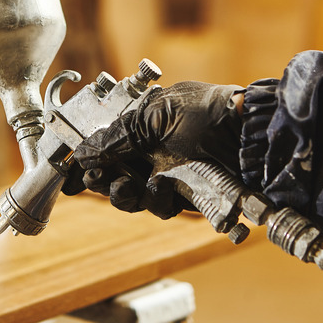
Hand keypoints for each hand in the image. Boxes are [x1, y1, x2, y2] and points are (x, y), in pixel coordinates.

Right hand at [64, 81, 243, 218]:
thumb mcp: (155, 117)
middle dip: (101, 180)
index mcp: (143, 124)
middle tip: (98, 180)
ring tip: (126, 186)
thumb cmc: (208, 115)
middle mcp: (152, 150)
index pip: (105, 145)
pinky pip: (158, 207)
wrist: (252, 139)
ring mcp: (168, 174)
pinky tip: (161, 190)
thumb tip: (83, 154)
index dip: (86, 161)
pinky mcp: (185, 196)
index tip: (70, 175)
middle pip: (112, 174)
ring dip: (123, 194)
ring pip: (131, 196)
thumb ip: (116, 136)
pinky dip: (154, 201)